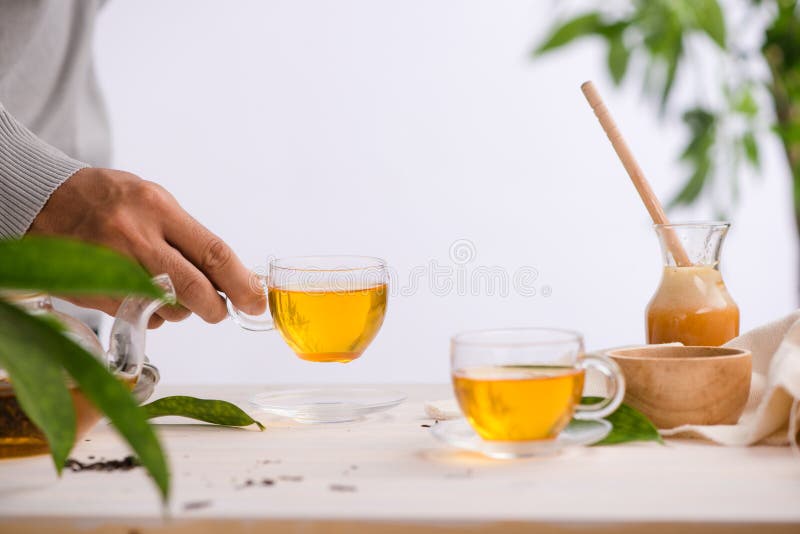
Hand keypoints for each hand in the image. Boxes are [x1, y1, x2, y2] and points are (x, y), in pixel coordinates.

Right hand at [29, 168, 265, 327]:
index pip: (213, 253)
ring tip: (171, 289)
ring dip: (183, 309)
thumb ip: (187, 235)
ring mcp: (113, 267)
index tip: (256, 300)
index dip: (241, 283)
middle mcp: (136, 238)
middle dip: (217, 308)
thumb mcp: (153, 200)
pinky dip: (154, 314)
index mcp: (158, 209)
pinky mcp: (96, 292)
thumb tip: (227, 273)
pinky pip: (141, 316)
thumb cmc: (108, 199)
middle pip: (194, 289)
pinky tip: (144, 295)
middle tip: (221, 310)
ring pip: (169, 308)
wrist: (42, 202)